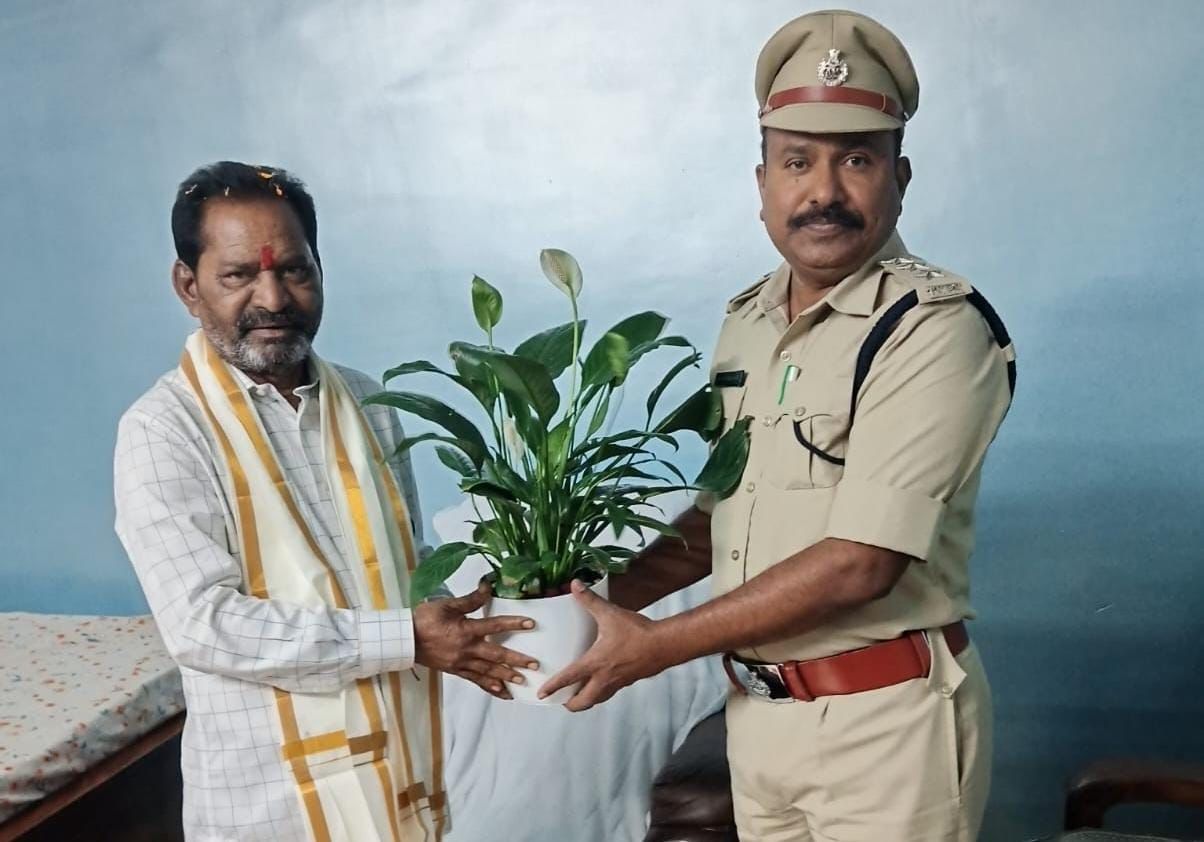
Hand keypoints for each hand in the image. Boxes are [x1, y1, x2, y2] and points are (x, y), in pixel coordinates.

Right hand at [414, 582, 536, 700]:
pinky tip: (501, 692)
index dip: (514, 623)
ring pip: (488, 671)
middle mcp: (467, 649)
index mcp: (466, 630)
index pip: (495, 625)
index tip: (531, 624)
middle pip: (496, 655)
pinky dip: (489, 687)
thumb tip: (488, 586)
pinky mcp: (456, 670)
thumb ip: (470, 599)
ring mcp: (462, 662)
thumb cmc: (424, 619)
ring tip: (522, 681)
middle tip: (535, 665)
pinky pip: (475, 680)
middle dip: (517, 660)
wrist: (405, 639)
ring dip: (506, 676)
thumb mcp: (447, 604)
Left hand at [538, 580, 670, 711]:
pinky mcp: (628, 681)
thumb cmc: (638, 632)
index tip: (542, 694)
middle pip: (583, 702)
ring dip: (586, 701)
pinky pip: (610, 692)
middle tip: (561, 700)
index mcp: (596, 663)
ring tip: (578, 695)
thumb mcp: (610, 614)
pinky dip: (601, 692)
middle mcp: (604, 677)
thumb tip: (575, 585)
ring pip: (597, 700)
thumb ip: (590, 600)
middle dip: (570, 704)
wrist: (664, 645)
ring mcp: (617, 682)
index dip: (553, 687)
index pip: (569, 678)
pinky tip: (601, 682)